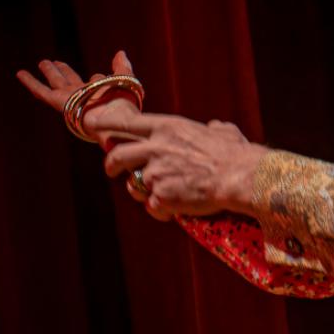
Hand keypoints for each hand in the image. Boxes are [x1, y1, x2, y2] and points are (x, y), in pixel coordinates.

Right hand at [16, 50, 141, 147]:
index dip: (99, 78)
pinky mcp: (59, 102)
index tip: (102, 75)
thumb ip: (122, 67)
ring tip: (43, 63)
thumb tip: (120, 52)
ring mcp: (70, 98)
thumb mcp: (125, 80)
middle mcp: (84, 95)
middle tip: (56, 62)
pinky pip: (41, 91)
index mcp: (101, 92)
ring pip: (55, 82)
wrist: (115, 118)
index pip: (97, 80)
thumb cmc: (123, 103)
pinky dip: (30, 82)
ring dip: (49, 72)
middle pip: (71, 80)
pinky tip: (20, 73)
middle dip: (64, 71)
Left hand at [100, 113, 266, 220]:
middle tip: (112, 170)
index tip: (93, 125)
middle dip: (111, 165)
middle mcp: (155, 148)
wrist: (239, 178)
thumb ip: (213, 129)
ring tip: (160, 195)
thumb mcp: (224, 132)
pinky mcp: (160, 197)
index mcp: (167, 128)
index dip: (107, 125)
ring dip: (144, 191)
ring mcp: (155, 173)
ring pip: (135, 185)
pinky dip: (163, 210)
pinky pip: (153, 206)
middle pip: (118, 156)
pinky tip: (176, 210)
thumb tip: (215, 127)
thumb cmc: (237, 154)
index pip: (127, 123)